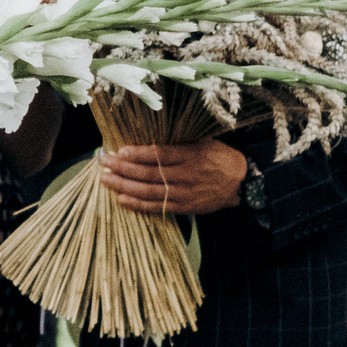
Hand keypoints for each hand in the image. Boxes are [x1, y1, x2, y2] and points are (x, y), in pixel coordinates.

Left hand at [98, 140, 248, 216]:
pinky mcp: (184, 207)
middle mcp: (187, 176)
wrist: (242, 182)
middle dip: (123, 169)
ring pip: (149, 191)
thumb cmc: (219, 157)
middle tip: (104, 163)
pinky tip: (121, 198)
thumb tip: (148, 139)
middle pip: (149, 174)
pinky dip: (138, 204)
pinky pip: (157, 207)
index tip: (119, 150)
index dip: (138, 154)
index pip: (160, 155)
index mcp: (192, 155)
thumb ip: (178, 143)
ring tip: (105, 180)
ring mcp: (185, 194)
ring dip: (124, 186)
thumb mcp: (203, 142)